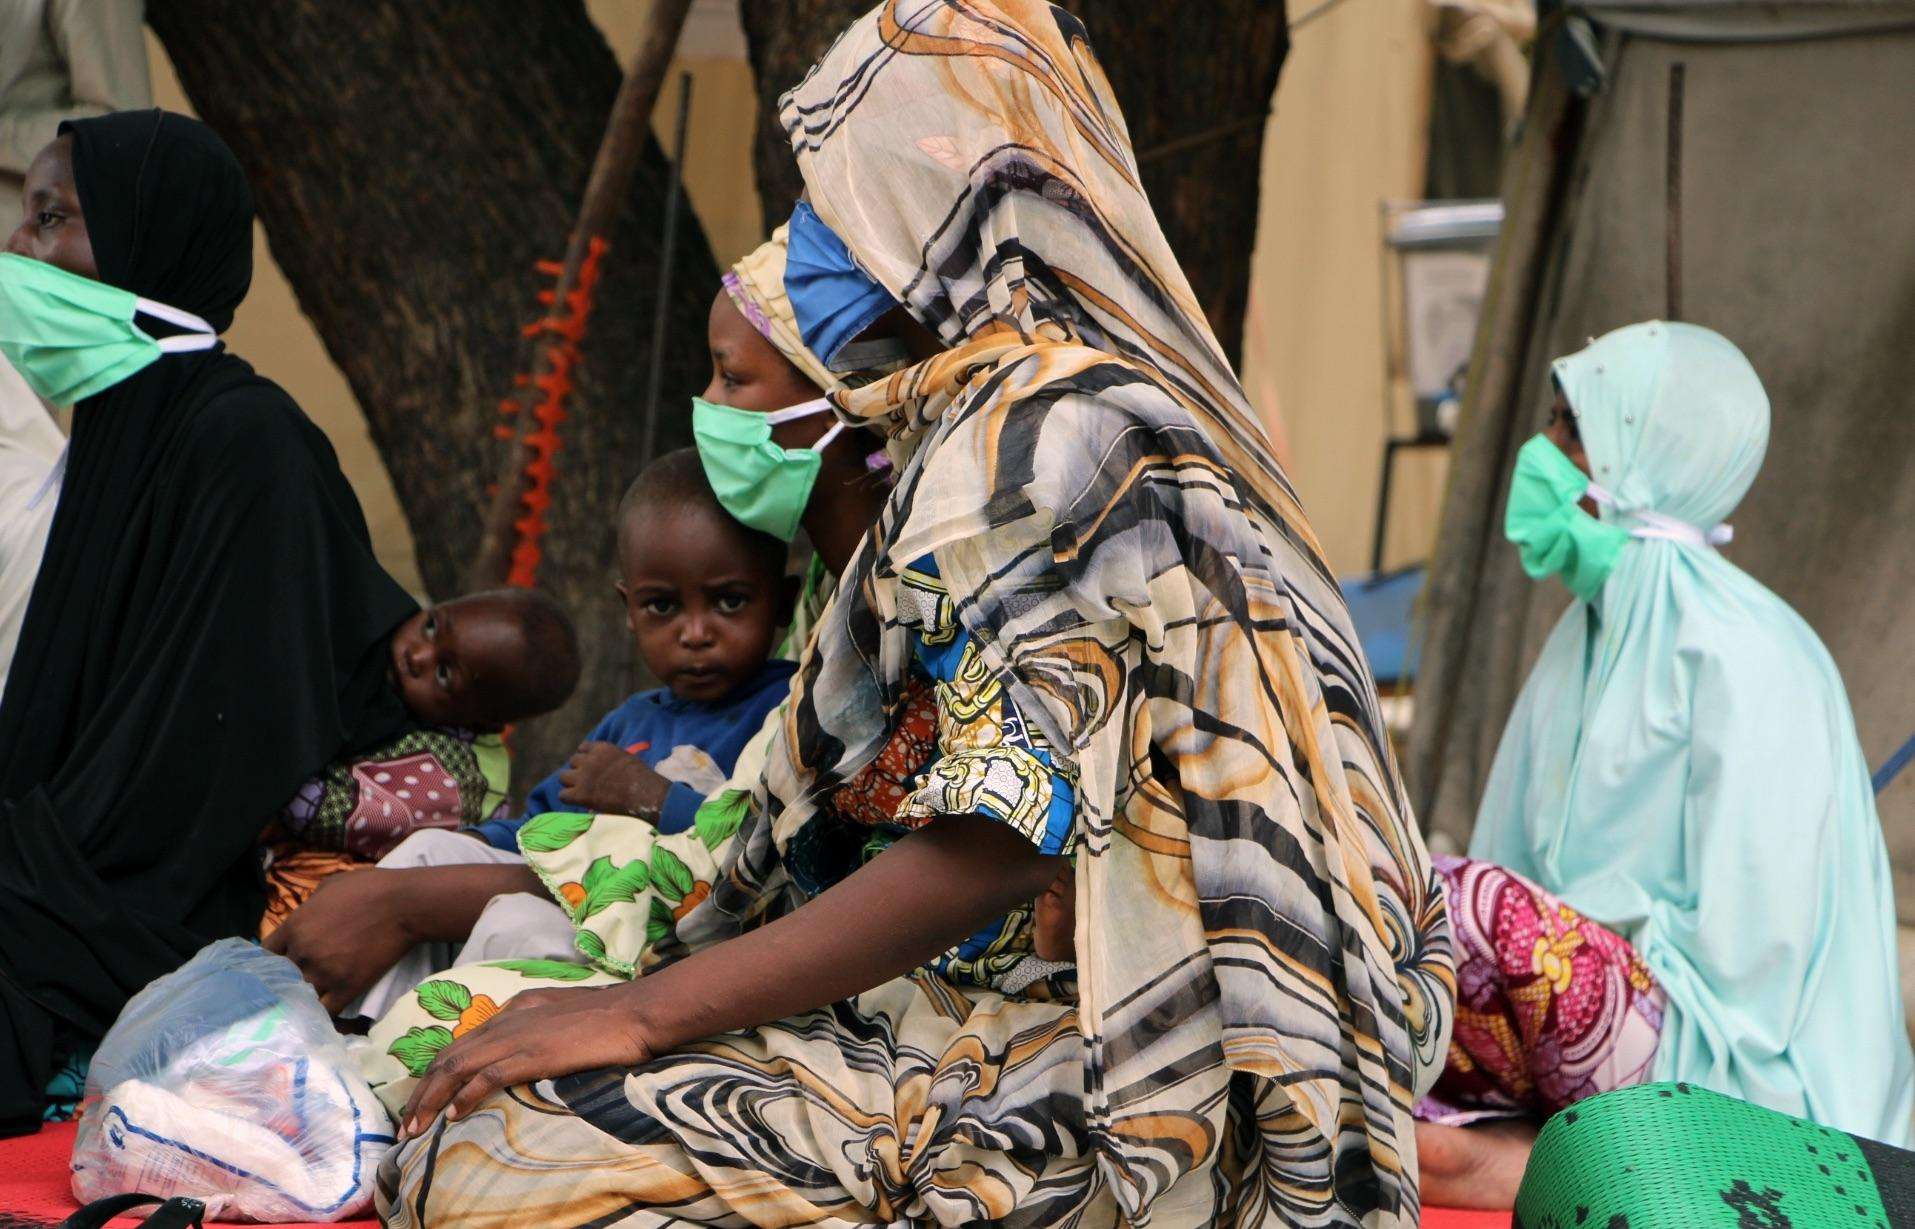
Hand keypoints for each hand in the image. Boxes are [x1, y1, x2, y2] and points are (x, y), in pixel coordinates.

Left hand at [264, 869, 416, 1014]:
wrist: (404, 904)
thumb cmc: (368, 887)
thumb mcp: (329, 885)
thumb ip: (309, 905)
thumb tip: (306, 917)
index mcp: (295, 926)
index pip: (266, 953)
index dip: (271, 958)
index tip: (279, 961)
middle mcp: (304, 953)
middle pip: (281, 977)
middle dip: (286, 978)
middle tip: (294, 980)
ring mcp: (325, 973)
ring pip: (300, 996)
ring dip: (303, 997)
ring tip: (308, 1000)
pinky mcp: (348, 988)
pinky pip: (325, 1011)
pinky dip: (322, 1013)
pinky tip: (324, 1012)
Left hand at [397, 983, 654, 1138]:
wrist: (638, 1012)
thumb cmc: (612, 1017)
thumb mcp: (564, 1016)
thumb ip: (538, 1028)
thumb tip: (522, 1054)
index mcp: (516, 1009)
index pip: (462, 1043)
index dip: (436, 1074)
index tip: (422, 1101)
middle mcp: (509, 1019)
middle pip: (450, 1057)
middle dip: (422, 1092)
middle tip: (406, 1123)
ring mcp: (520, 1036)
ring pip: (459, 1067)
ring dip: (432, 1099)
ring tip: (416, 1128)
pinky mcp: (534, 1053)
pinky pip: (488, 1076)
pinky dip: (465, 1096)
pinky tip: (453, 1115)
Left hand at [557, 741, 669, 816]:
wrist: (645, 794)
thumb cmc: (643, 778)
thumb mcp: (626, 759)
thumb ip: (611, 760)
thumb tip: (605, 769)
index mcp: (602, 748)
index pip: (583, 747)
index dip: (586, 758)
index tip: (591, 766)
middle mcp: (589, 760)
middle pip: (572, 761)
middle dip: (578, 770)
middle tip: (587, 781)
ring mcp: (583, 777)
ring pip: (563, 777)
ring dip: (571, 783)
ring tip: (581, 791)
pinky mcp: (580, 794)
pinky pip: (563, 795)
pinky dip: (569, 798)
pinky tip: (579, 801)